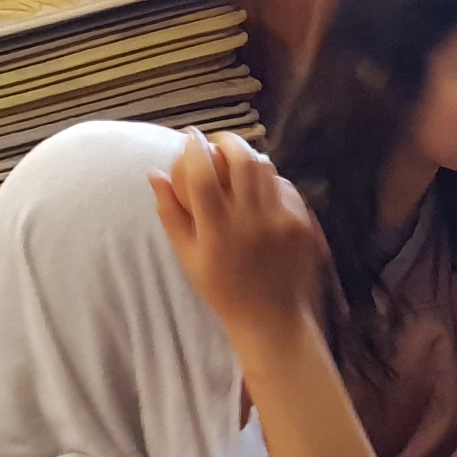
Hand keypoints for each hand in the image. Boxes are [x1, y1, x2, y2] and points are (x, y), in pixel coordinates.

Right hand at [148, 130, 327, 337]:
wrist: (273, 318)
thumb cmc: (223, 289)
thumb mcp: (188, 257)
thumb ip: (170, 214)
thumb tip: (154, 174)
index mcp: (217, 230)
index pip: (203, 175)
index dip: (194, 149)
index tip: (190, 138)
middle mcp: (251, 221)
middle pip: (241, 160)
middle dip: (226, 142)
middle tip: (216, 144)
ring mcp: (281, 220)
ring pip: (265, 168)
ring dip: (249, 158)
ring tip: (237, 163)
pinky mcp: (302, 224)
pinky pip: (285, 187)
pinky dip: (270, 181)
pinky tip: (261, 190)